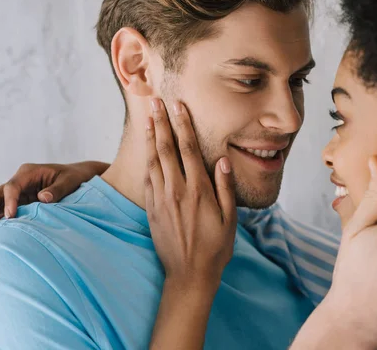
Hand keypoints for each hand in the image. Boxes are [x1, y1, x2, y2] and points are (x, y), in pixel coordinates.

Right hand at [0, 161, 108, 224]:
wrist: (79, 177)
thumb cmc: (75, 177)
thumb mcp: (70, 181)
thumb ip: (57, 189)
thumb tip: (43, 198)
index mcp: (28, 172)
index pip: (12, 186)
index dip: (9, 201)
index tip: (11, 216)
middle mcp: (19, 182)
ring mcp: (17, 194)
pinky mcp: (20, 204)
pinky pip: (4, 213)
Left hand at [145, 98, 236, 290]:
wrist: (189, 275)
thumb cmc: (216, 247)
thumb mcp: (230, 219)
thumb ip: (225, 187)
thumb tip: (223, 160)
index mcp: (198, 190)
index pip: (188, 149)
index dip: (182, 125)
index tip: (178, 106)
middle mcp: (176, 191)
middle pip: (166, 149)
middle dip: (160, 123)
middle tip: (155, 102)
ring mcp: (161, 200)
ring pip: (153, 161)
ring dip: (150, 138)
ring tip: (147, 119)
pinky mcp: (151, 209)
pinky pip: (147, 180)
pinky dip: (146, 161)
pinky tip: (146, 151)